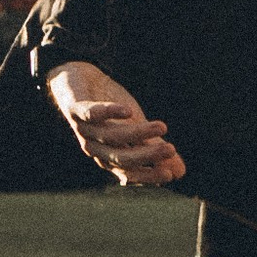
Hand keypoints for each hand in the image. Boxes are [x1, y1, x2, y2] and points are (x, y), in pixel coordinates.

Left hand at [47, 62, 184, 188]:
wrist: (78, 80)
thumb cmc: (110, 111)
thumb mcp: (136, 129)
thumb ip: (154, 148)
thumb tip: (180, 172)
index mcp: (109, 157)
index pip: (128, 172)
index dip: (147, 175)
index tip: (170, 175)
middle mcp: (96, 147)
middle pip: (120, 157)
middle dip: (145, 156)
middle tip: (170, 150)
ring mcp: (85, 129)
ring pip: (111, 136)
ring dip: (137, 133)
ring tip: (162, 126)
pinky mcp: (76, 108)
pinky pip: (91, 113)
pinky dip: (108, 112)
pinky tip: (128, 111)